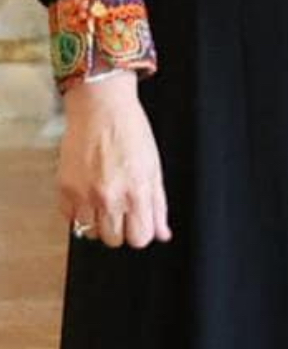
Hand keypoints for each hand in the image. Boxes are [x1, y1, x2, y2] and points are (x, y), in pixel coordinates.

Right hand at [58, 73, 171, 249]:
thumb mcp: (154, 169)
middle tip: (120, 208)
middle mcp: (109, 197)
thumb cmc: (131, 132)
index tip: (139, 222)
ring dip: (98, 221)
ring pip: (90, 233)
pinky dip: (78, 211)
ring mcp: (84, 194)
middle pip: (114, 240)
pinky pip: (70, 218)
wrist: (102, 108)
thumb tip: (163, 233)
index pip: (140, 238)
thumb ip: (158, 205)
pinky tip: (87, 193)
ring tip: (103, 200)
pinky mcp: (65, 188)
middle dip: (120, 228)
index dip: (141, 231)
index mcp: (136, 192)